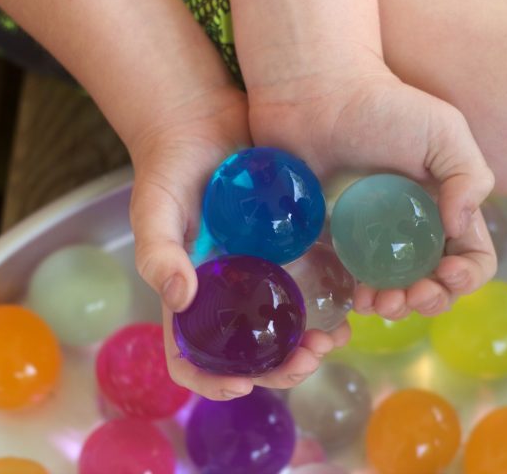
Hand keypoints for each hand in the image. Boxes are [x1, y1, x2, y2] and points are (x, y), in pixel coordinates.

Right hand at [127, 85, 348, 399]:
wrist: (203, 121)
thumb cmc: (168, 167)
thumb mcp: (154, 207)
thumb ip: (157, 250)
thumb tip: (179, 299)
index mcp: (192, 295)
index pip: (193, 357)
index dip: (213, 381)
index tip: (244, 385)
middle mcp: (229, 292)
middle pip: (251, 353)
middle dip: (280, 368)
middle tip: (310, 358)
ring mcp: (261, 272)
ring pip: (288, 327)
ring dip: (311, 344)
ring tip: (336, 338)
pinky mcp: (290, 247)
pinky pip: (313, 284)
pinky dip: (331, 304)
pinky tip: (352, 303)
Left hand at [247, 59, 496, 319]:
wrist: (313, 96)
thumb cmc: (381, 108)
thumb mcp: (442, 131)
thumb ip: (469, 177)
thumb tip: (460, 229)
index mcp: (445, 207)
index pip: (473, 257)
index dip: (467, 276)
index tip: (445, 270)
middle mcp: (413, 228)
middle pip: (435, 284)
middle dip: (430, 300)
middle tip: (410, 295)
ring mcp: (374, 239)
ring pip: (396, 291)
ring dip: (397, 307)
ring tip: (383, 302)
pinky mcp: (336, 241)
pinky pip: (353, 282)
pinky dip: (361, 298)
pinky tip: (358, 295)